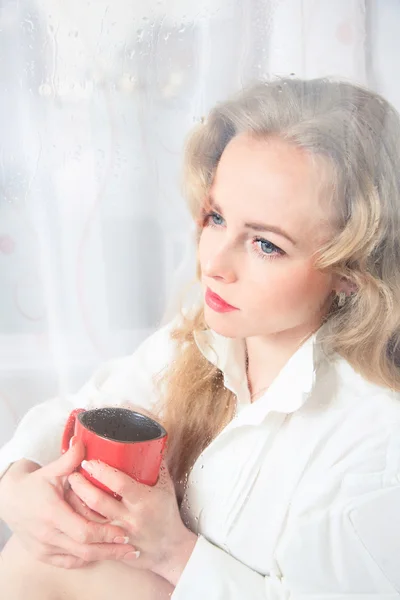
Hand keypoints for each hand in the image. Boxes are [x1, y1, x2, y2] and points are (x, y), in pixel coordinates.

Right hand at [0, 439, 136, 568]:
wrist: (8, 500)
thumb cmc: (33, 484)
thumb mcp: (51, 470)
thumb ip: (70, 459)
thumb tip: (84, 441)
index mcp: (51, 513)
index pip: (82, 531)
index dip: (105, 533)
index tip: (124, 531)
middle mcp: (47, 534)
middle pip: (84, 549)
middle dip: (111, 549)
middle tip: (132, 547)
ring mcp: (44, 548)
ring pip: (78, 559)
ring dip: (102, 556)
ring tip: (123, 553)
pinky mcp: (42, 554)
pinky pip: (68, 562)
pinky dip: (86, 559)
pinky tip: (102, 554)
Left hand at [68, 458, 197, 584]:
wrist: (170, 549)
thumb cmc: (167, 515)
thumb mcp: (166, 488)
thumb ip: (155, 467)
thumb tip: (145, 445)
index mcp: (144, 500)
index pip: (120, 483)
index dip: (101, 471)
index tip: (89, 461)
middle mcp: (130, 518)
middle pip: (98, 500)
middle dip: (81, 485)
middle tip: (72, 473)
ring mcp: (119, 534)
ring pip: (89, 519)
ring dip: (76, 502)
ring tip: (69, 489)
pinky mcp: (112, 546)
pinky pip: (90, 534)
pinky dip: (79, 520)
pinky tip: (73, 510)